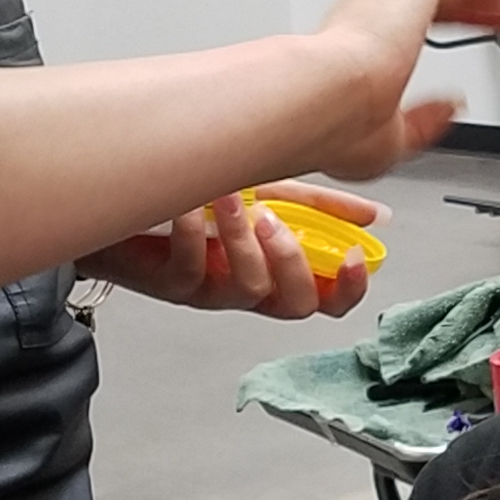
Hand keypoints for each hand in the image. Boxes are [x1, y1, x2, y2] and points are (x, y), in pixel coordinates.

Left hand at [80, 183, 385, 317]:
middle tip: (276, 221)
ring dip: (242, 239)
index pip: (328, 298)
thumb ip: (319, 208)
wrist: (122, 205)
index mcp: (276, 270)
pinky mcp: (171, 285)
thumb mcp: (269, 195)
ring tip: (231, 198)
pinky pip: (192, 269)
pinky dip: (193, 232)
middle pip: (297, 304)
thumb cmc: (196, 202)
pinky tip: (188, 205)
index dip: (350, 287)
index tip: (357, 255)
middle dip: (294, 261)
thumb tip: (377, 216)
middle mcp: (247, 287)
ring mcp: (210, 290)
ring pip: (247, 287)